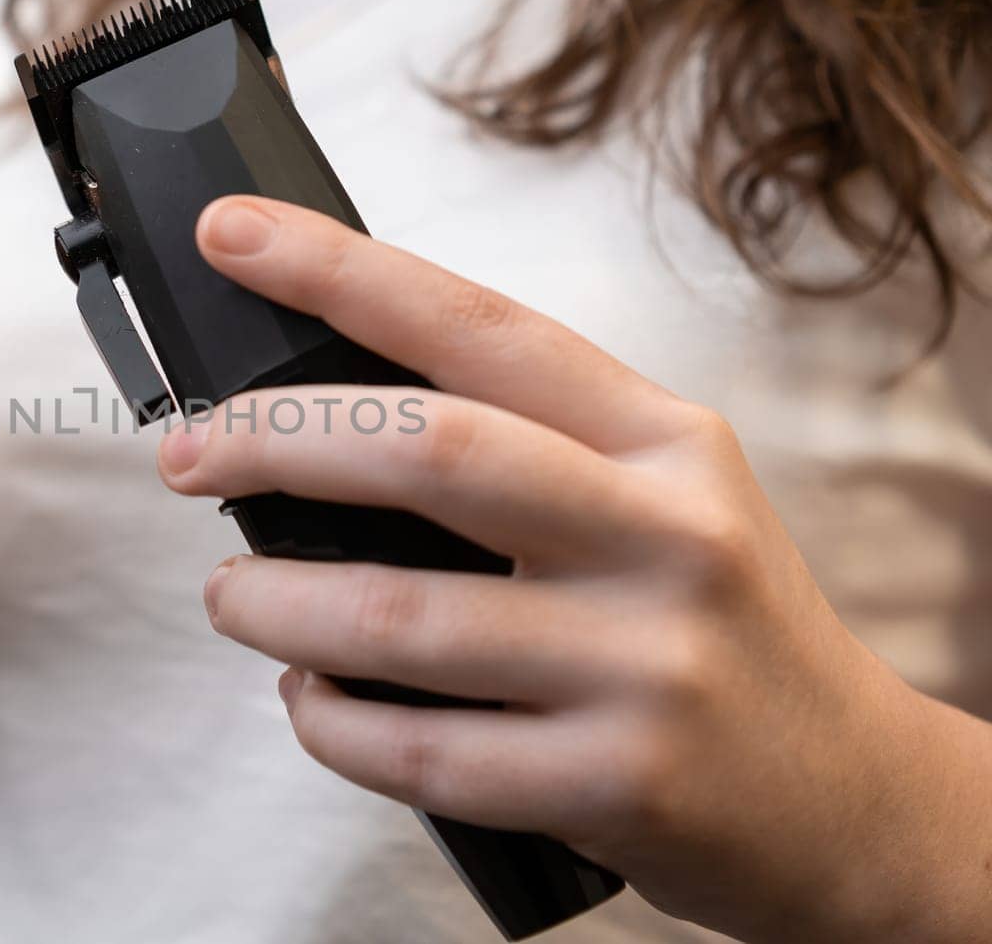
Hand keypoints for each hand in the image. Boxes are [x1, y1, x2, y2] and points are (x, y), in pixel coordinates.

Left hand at [158, 197, 991, 942]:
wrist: (846, 795)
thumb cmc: (714, 626)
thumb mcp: (662, 500)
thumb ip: (527, 452)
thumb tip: (318, 425)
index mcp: (663, 440)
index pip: (480, 326)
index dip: (340, 271)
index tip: (230, 236)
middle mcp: (665, 536)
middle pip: (427, 450)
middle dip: (273, 439)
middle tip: (185, 452)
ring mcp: (645, 665)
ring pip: (395, 617)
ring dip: (271, 602)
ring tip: (230, 593)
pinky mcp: (616, 785)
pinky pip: (418, 753)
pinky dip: (328, 725)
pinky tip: (308, 701)